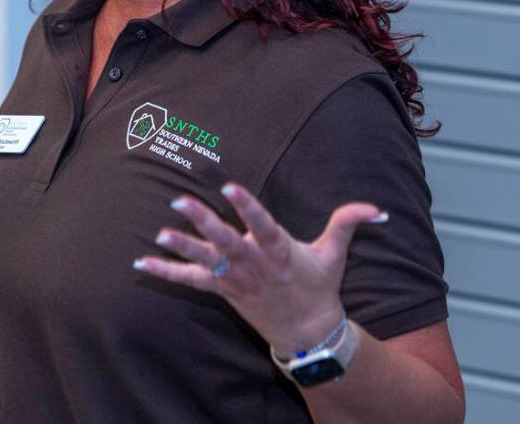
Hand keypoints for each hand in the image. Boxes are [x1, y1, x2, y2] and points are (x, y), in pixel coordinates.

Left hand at [133, 182, 385, 355]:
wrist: (307, 332)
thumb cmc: (318, 286)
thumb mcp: (334, 253)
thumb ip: (348, 222)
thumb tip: (377, 208)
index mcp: (279, 250)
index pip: (261, 224)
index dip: (246, 206)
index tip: (230, 186)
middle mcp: (254, 264)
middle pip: (226, 242)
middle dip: (203, 222)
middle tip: (179, 202)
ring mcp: (236, 279)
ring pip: (206, 261)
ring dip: (182, 246)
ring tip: (159, 233)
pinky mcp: (223, 291)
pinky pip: (190, 281)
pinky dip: (166, 271)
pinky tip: (142, 261)